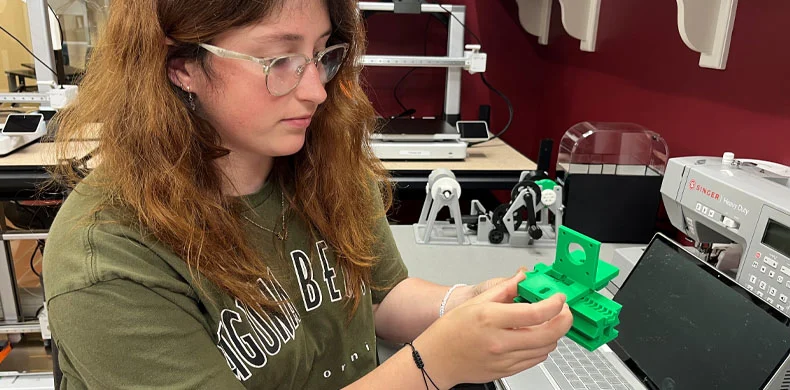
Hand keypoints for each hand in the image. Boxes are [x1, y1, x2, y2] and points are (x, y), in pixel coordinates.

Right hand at [412, 270, 572, 388]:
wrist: (437, 359)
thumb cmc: (450, 331)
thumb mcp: (475, 302)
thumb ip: (504, 289)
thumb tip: (522, 278)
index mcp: (491, 318)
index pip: (535, 313)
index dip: (554, 304)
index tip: (559, 298)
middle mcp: (500, 341)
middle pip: (548, 334)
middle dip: (564, 320)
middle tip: (564, 311)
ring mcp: (504, 359)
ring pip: (546, 348)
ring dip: (554, 333)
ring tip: (548, 322)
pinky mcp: (507, 370)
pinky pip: (536, 360)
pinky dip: (542, 347)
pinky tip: (535, 337)